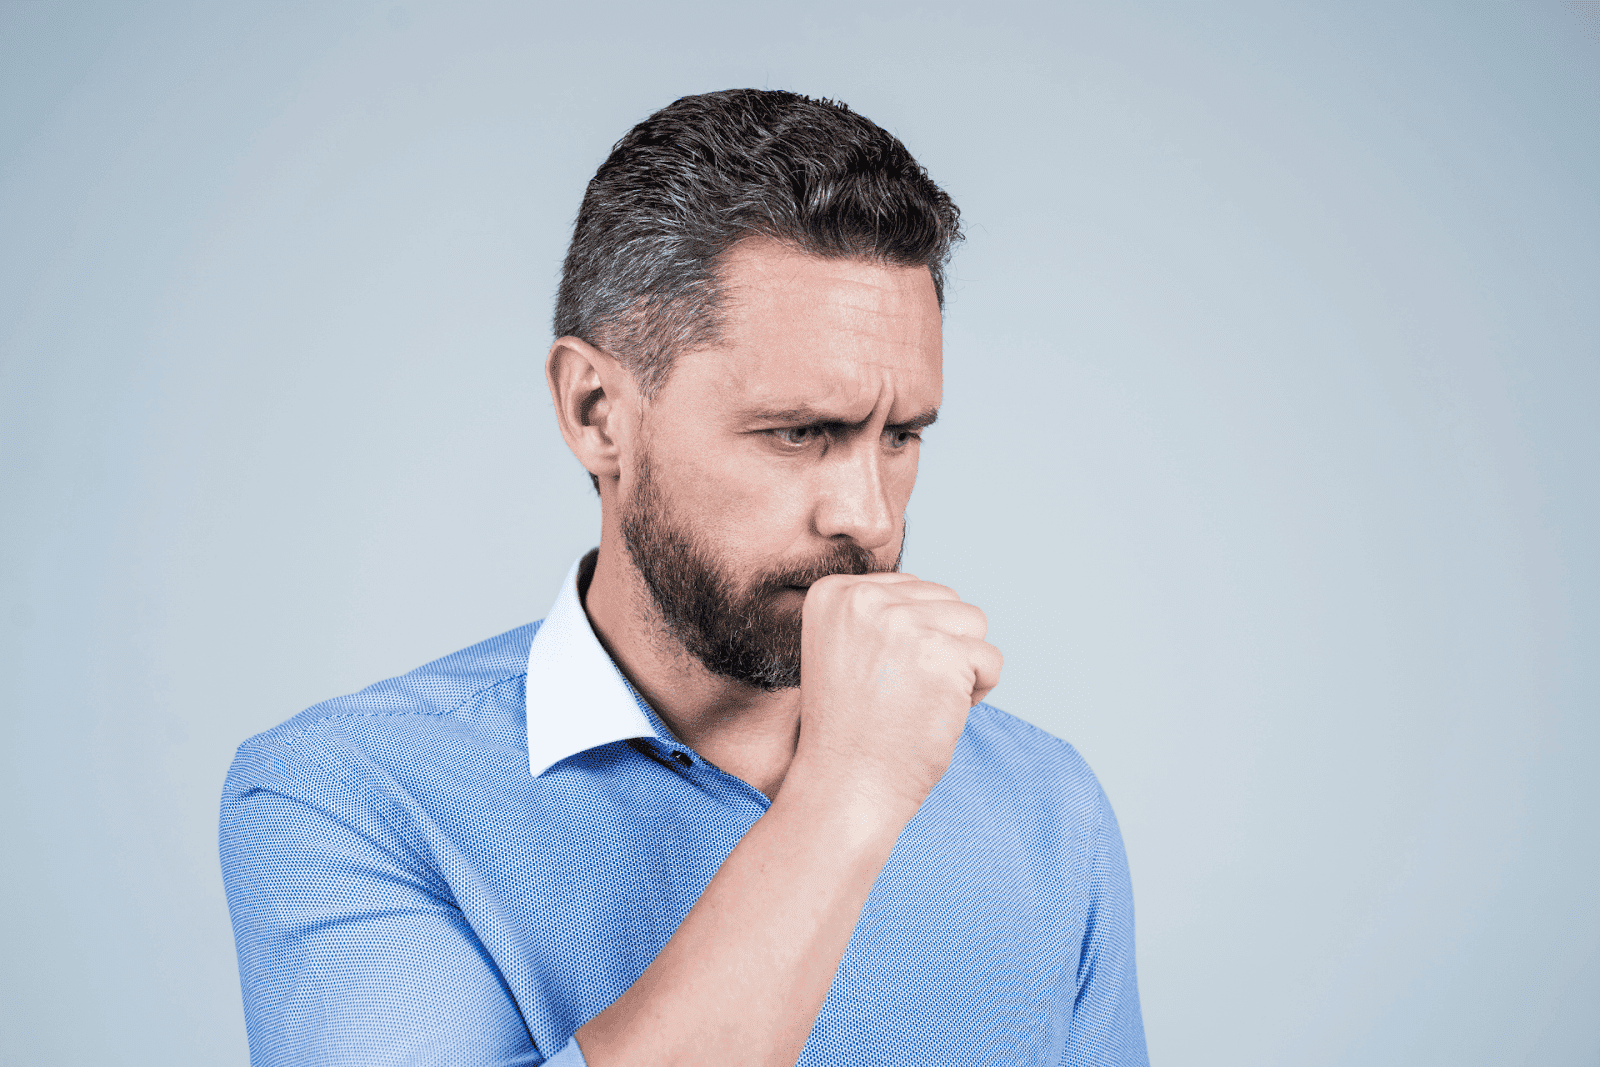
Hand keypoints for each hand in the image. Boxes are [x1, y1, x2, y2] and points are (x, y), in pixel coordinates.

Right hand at [790, 573, 1001, 815]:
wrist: (846, 784)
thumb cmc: (852, 727)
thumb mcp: (846, 650)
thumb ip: (880, 614)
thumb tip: (937, 601)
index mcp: (834, 594)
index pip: (910, 589)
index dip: (913, 639)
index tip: (882, 677)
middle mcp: (863, 598)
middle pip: (945, 600)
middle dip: (942, 646)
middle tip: (905, 693)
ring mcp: (903, 624)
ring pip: (973, 622)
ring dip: (963, 664)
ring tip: (924, 699)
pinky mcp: (942, 655)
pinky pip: (990, 658)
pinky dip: (979, 690)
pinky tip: (941, 712)